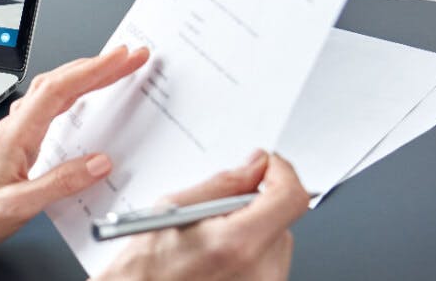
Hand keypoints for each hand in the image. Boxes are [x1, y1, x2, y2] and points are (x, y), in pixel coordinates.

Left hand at [0, 45, 149, 261]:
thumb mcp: (20, 206)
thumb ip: (60, 184)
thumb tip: (99, 163)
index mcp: (16, 135)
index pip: (60, 90)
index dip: (94, 70)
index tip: (122, 58)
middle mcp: (14, 127)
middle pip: (59, 83)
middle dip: (97, 66)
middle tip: (129, 57)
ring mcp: (13, 133)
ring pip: (51, 92)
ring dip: (83, 77)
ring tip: (113, 70)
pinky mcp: (14, 144)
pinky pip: (47, 109)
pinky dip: (70, 96)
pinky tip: (80, 102)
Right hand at [96, 151, 310, 280]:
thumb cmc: (146, 266)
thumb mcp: (174, 208)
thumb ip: (223, 184)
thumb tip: (255, 166)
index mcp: (237, 244)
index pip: (290, 198)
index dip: (281, 173)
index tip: (267, 166)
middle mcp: (259, 271)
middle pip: (282, 219)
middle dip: (256, 205)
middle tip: (217, 211)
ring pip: (277, 240)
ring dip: (252, 230)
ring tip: (210, 241)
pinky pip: (269, 262)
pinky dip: (249, 252)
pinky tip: (217, 258)